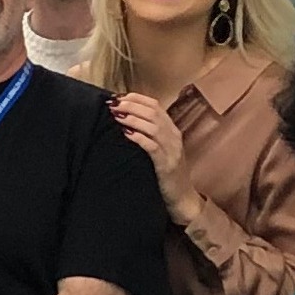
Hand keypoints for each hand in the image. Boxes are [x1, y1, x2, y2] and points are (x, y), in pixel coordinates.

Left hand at [107, 92, 196, 218]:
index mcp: (172, 130)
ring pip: (153, 126)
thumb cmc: (165, 173)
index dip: (136, 98)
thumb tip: (124, 119)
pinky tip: (126, 134)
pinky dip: (139, 138)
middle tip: (112, 105)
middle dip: (131, 105)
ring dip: (132, 119)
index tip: (117, 97)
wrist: (182, 198)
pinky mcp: (166, 165)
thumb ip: (147, 134)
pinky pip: (153, 147)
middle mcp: (173, 136)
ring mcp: (172, 150)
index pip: (154, 105)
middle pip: (152, 112)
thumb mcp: (159, 149)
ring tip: (116, 116)